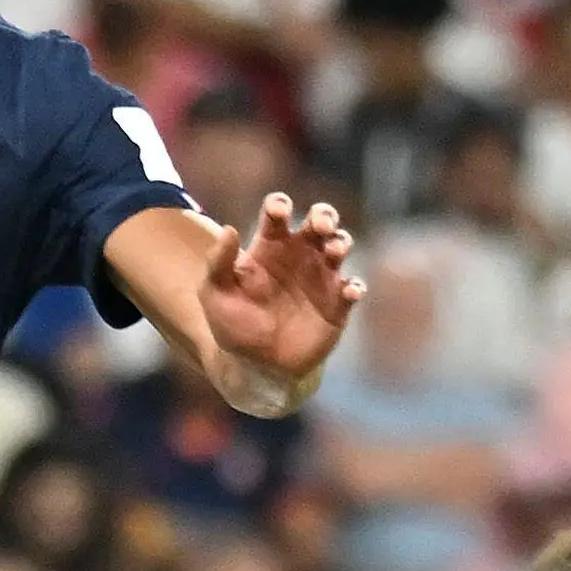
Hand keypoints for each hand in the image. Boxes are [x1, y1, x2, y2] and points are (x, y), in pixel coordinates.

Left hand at [200, 194, 361, 411]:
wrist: (255, 365)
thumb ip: (217, 262)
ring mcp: (321, 277)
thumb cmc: (232, 324)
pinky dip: (355, 286)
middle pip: (320, 220)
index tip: (280, 212)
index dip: (281, 205)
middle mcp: (299, 255)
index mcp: (269, 245)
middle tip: (319, 225)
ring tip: (333, 250)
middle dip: (324, 215)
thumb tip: (228, 229)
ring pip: (340, 245)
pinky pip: (354, 287)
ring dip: (341, 242)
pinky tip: (348, 292)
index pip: (278, 212)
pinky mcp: (337, 304)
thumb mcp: (214, 294)